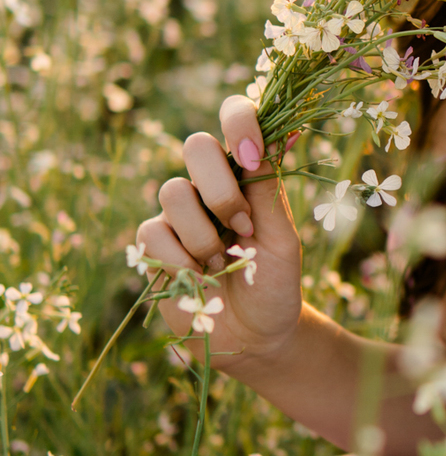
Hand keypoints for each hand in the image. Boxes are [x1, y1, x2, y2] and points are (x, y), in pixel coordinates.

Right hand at [134, 94, 302, 366]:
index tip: (251, 155)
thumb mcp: (283, 240)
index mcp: (245, 174)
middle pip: (195, 145)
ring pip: (172, 191)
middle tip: (244, 227)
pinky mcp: (152, 243)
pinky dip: (180, 260)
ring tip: (221, 264)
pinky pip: (153, 232)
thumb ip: (270, 191)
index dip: (239, 122)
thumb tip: (278, 134)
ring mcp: (177, 213)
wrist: (255, 337)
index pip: (233, 118)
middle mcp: (208, 185)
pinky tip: (199, 280)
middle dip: (221, 188)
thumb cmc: (274, 284)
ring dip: (204, 235)